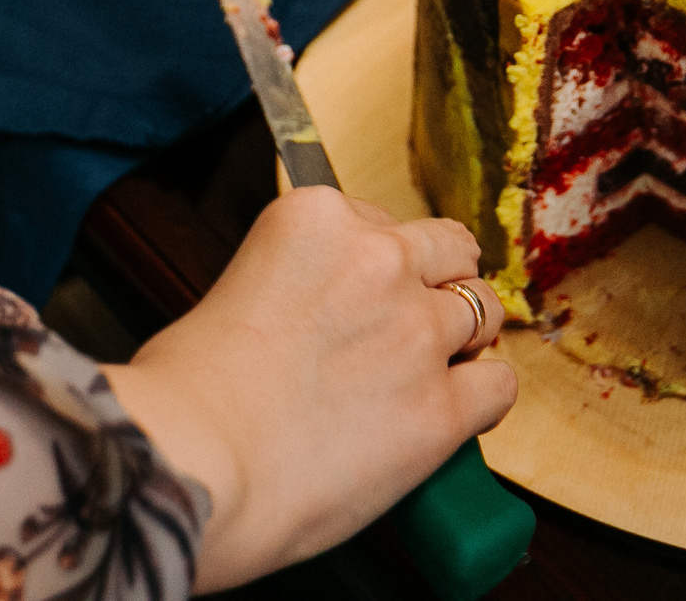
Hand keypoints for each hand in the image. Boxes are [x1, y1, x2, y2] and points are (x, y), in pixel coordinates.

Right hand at [102, 187, 516, 590]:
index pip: (379, 220)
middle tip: (413, 328)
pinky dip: (484, 400)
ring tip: (435, 374)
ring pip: (483, 311)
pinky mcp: (442, 406)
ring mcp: (417, 332)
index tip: (362, 297)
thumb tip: (319, 318)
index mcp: (317, 219)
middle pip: (449, 250)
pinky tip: (460, 416)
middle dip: (438, 285)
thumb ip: (292, 284)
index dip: (377, 265)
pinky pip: (499, 386)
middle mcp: (377, 260)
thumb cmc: (185, 398)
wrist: (191, 465)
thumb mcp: (232, 291)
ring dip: (465, 341)